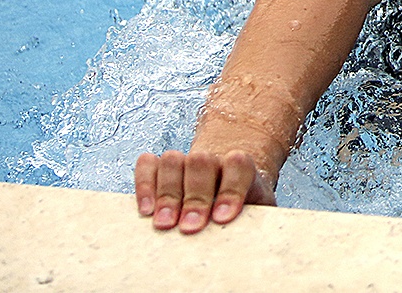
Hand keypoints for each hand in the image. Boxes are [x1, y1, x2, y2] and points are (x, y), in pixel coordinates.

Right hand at [134, 149, 275, 232]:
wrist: (226, 183)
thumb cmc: (243, 204)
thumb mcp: (257, 210)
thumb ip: (255, 220)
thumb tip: (251, 243)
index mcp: (241, 168)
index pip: (238, 166)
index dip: (230, 190)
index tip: (222, 218)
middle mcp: (212, 159)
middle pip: (201, 163)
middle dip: (194, 197)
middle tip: (190, 228)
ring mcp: (184, 161)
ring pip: (172, 161)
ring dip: (167, 193)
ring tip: (165, 224)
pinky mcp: (159, 167)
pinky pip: (147, 165)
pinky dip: (144, 185)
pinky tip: (146, 211)